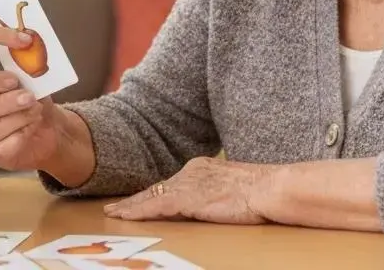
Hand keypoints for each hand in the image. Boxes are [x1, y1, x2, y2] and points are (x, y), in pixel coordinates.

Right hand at [0, 71, 65, 172]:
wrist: (49, 134)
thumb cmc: (35, 107)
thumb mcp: (34, 88)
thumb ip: (27, 80)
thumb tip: (30, 69)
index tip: (14, 81)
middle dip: (7, 102)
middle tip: (29, 98)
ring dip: (18, 119)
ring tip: (37, 112)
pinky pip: (3, 146)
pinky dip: (21, 135)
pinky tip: (32, 128)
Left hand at [103, 157, 269, 224]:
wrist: (270, 188)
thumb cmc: (262, 191)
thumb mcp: (234, 188)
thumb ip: (217, 192)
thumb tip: (213, 203)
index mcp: (202, 167)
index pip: (171, 183)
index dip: (153, 193)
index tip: (138, 199)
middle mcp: (191, 172)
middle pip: (157, 188)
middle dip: (136, 199)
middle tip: (115, 208)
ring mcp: (188, 184)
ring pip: (151, 196)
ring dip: (131, 206)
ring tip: (113, 214)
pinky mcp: (188, 198)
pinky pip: (155, 205)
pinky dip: (138, 211)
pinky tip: (125, 217)